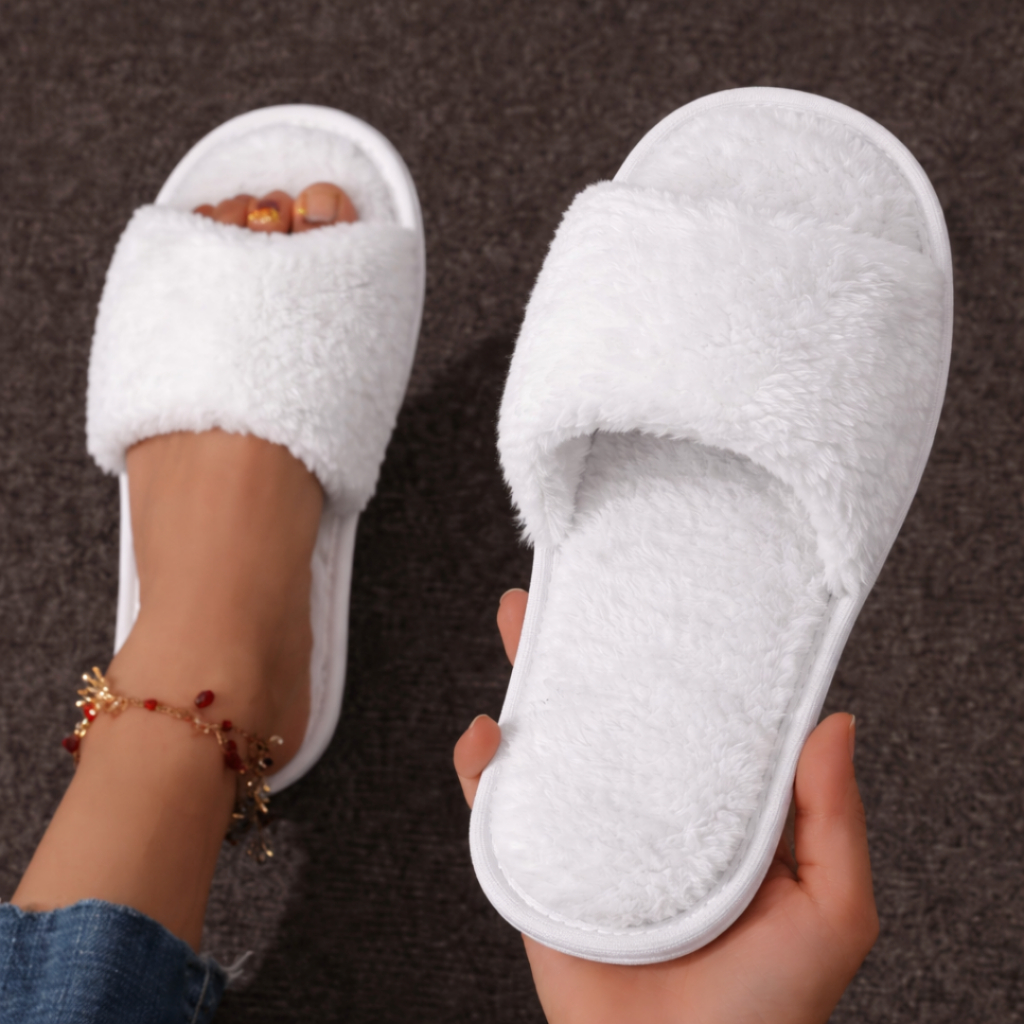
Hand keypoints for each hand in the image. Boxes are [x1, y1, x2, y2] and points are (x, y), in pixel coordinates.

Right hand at [454, 589, 878, 1023]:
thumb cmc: (767, 1014)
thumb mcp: (829, 911)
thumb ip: (834, 819)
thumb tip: (834, 718)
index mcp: (716, 809)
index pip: (696, 715)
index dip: (684, 658)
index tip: (674, 601)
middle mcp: (651, 810)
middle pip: (615, 712)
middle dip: (593, 648)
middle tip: (579, 588)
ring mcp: (591, 836)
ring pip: (553, 743)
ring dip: (533, 681)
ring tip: (524, 623)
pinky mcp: (542, 871)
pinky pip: (499, 811)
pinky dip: (481, 769)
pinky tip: (488, 735)